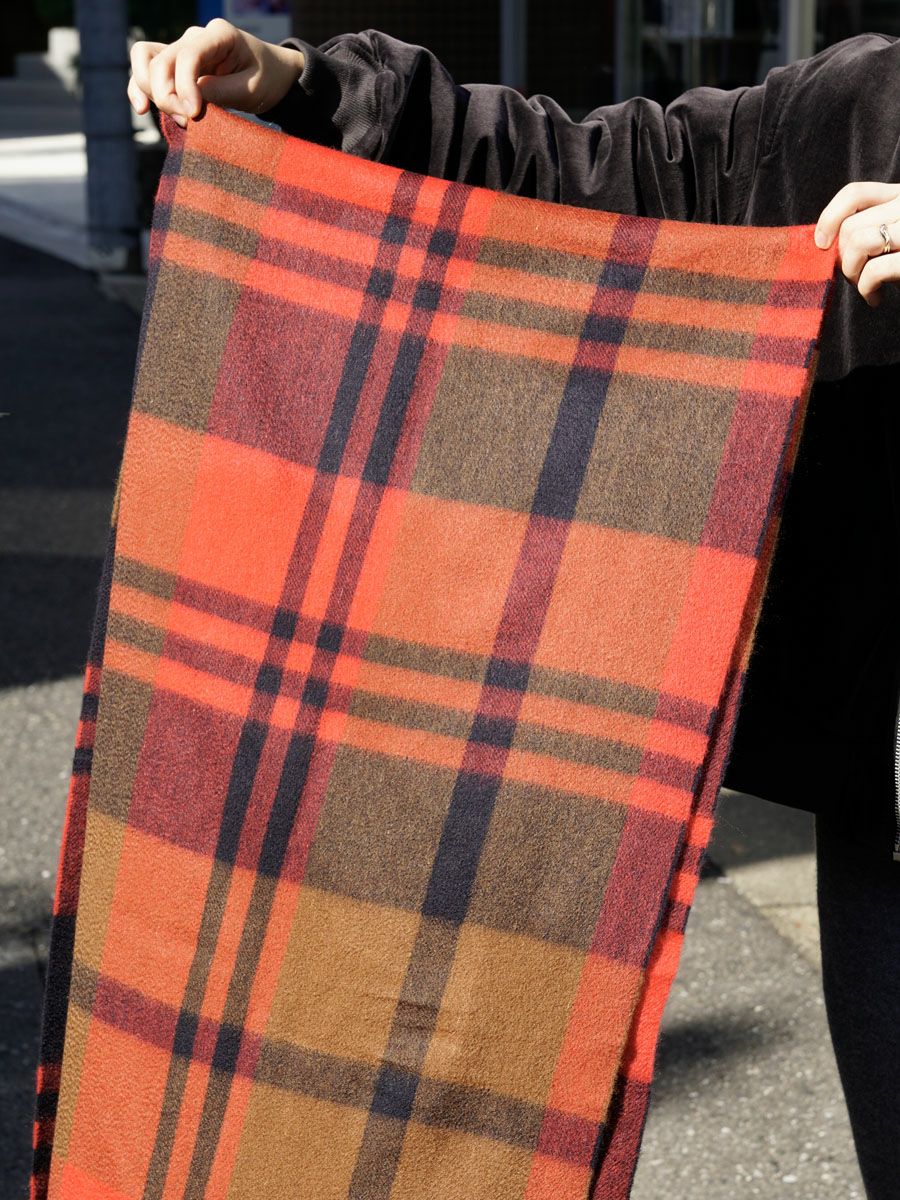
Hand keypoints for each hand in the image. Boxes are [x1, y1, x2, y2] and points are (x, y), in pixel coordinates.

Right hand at [128, 18, 303, 128]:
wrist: (271, 75)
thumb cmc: (266, 79)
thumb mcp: (252, 89)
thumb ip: (220, 92)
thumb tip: (189, 100)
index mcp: (218, 34)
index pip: (187, 55)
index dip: (184, 86)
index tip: (193, 114)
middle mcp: (194, 38)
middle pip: (160, 60)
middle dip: (167, 95)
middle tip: (189, 121)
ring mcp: (181, 50)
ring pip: (146, 63)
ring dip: (153, 94)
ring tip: (180, 119)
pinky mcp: (175, 68)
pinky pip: (146, 72)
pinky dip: (140, 90)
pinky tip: (143, 110)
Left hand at [814, 182, 899, 307]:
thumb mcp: (891, 240)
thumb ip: (867, 229)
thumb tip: (824, 242)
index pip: (855, 193)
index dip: (829, 218)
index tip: (821, 244)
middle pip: (851, 226)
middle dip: (843, 258)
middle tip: (855, 278)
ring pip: (859, 243)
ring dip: (852, 274)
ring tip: (866, 287)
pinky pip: (875, 270)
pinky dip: (866, 289)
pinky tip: (875, 298)